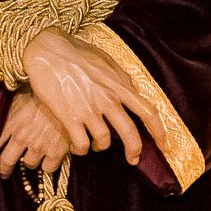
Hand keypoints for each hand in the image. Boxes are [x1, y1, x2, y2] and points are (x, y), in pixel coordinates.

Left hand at [0, 92, 72, 177]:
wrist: (70, 95)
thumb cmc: (44, 92)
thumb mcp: (21, 96)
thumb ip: (9, 109)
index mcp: (11, 122)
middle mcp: (22, 137)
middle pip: (6, 162)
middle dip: (4, 169)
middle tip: (4, 172)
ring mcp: (39, 146)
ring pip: (28, 164)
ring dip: (30, 161)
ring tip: (34, 154)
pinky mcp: (56, 152)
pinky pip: (48, 168)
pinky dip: (48, 165)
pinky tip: (50, 157)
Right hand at [21, 30, 160, 165]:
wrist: (47, 50)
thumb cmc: (76, 52)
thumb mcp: (106, 61)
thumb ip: (122, 78)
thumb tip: (133, 91)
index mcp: (119, 86)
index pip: (148, 112)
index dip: (159, 132)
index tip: (163, 145)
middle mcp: (107, 99)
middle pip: (130, 133)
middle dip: (135, 151)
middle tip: (133, 159)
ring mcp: (88, 109)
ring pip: (104, 141)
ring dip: (101, 147)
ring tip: (95, 145)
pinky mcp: (68, 117)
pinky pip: (81, 143)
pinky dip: (81, 149)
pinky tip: (78, 145)